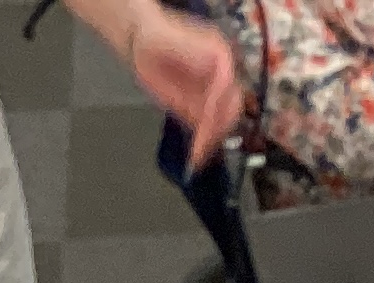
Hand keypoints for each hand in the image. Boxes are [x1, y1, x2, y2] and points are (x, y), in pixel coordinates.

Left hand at [126, 6, 245, 168]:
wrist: (143, 42)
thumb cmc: (156, 36)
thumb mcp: (173, 41)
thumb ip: (194, 56)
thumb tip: (218, 72)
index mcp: (220, 56)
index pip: (227, 84)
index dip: (218, 101)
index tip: (207, 114)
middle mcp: (222, 77)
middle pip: (231, 107)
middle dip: (218, 125)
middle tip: (203, 140)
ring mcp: (212, 95)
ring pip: (222, 122)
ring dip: (212, 139)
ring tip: (198, 154)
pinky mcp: (200, 109)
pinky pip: (207, 130)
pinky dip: (203, 144)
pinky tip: (196, 155)